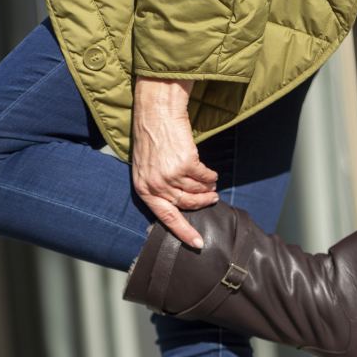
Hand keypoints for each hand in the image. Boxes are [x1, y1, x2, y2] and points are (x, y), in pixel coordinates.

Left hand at [131, 76, 218, 248]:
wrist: (156, 113)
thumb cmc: (151, 139)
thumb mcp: (146, 169)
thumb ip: (158, 188)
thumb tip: (179, 205)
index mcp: (144, 190)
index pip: (166, 218)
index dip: (184, 232)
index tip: (198, 244)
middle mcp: (156, 185)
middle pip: (186, 205)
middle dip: (203, 203)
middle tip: (212, 199)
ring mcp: (171, 175)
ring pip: (197, 190)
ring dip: (207, 188)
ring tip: (211, 185)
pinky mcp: (186, 163)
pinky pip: (204, 176)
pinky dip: (210, 175)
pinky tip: (211, 173)